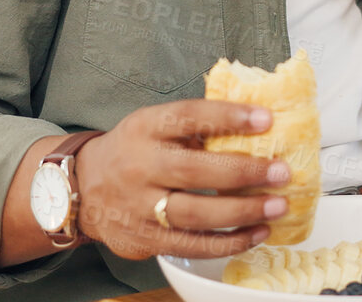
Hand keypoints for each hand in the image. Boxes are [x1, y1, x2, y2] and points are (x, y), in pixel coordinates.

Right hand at [75, 100, 291, 259]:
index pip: (188, 117)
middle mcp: (139, 166)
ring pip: (196, 214)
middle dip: (244, 172)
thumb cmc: (131, 151)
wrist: (79, 188)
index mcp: (145, 129)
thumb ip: (193, 127)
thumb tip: (255, 126)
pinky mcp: (144, 239)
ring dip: (243, 212)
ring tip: (277, 206)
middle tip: (282, 172)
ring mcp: (140, 207)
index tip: (266, 119)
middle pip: (195, 171)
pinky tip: (256, 233)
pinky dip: (228, 242)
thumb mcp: (152, 126)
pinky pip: (192, 245)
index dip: (228, 117)